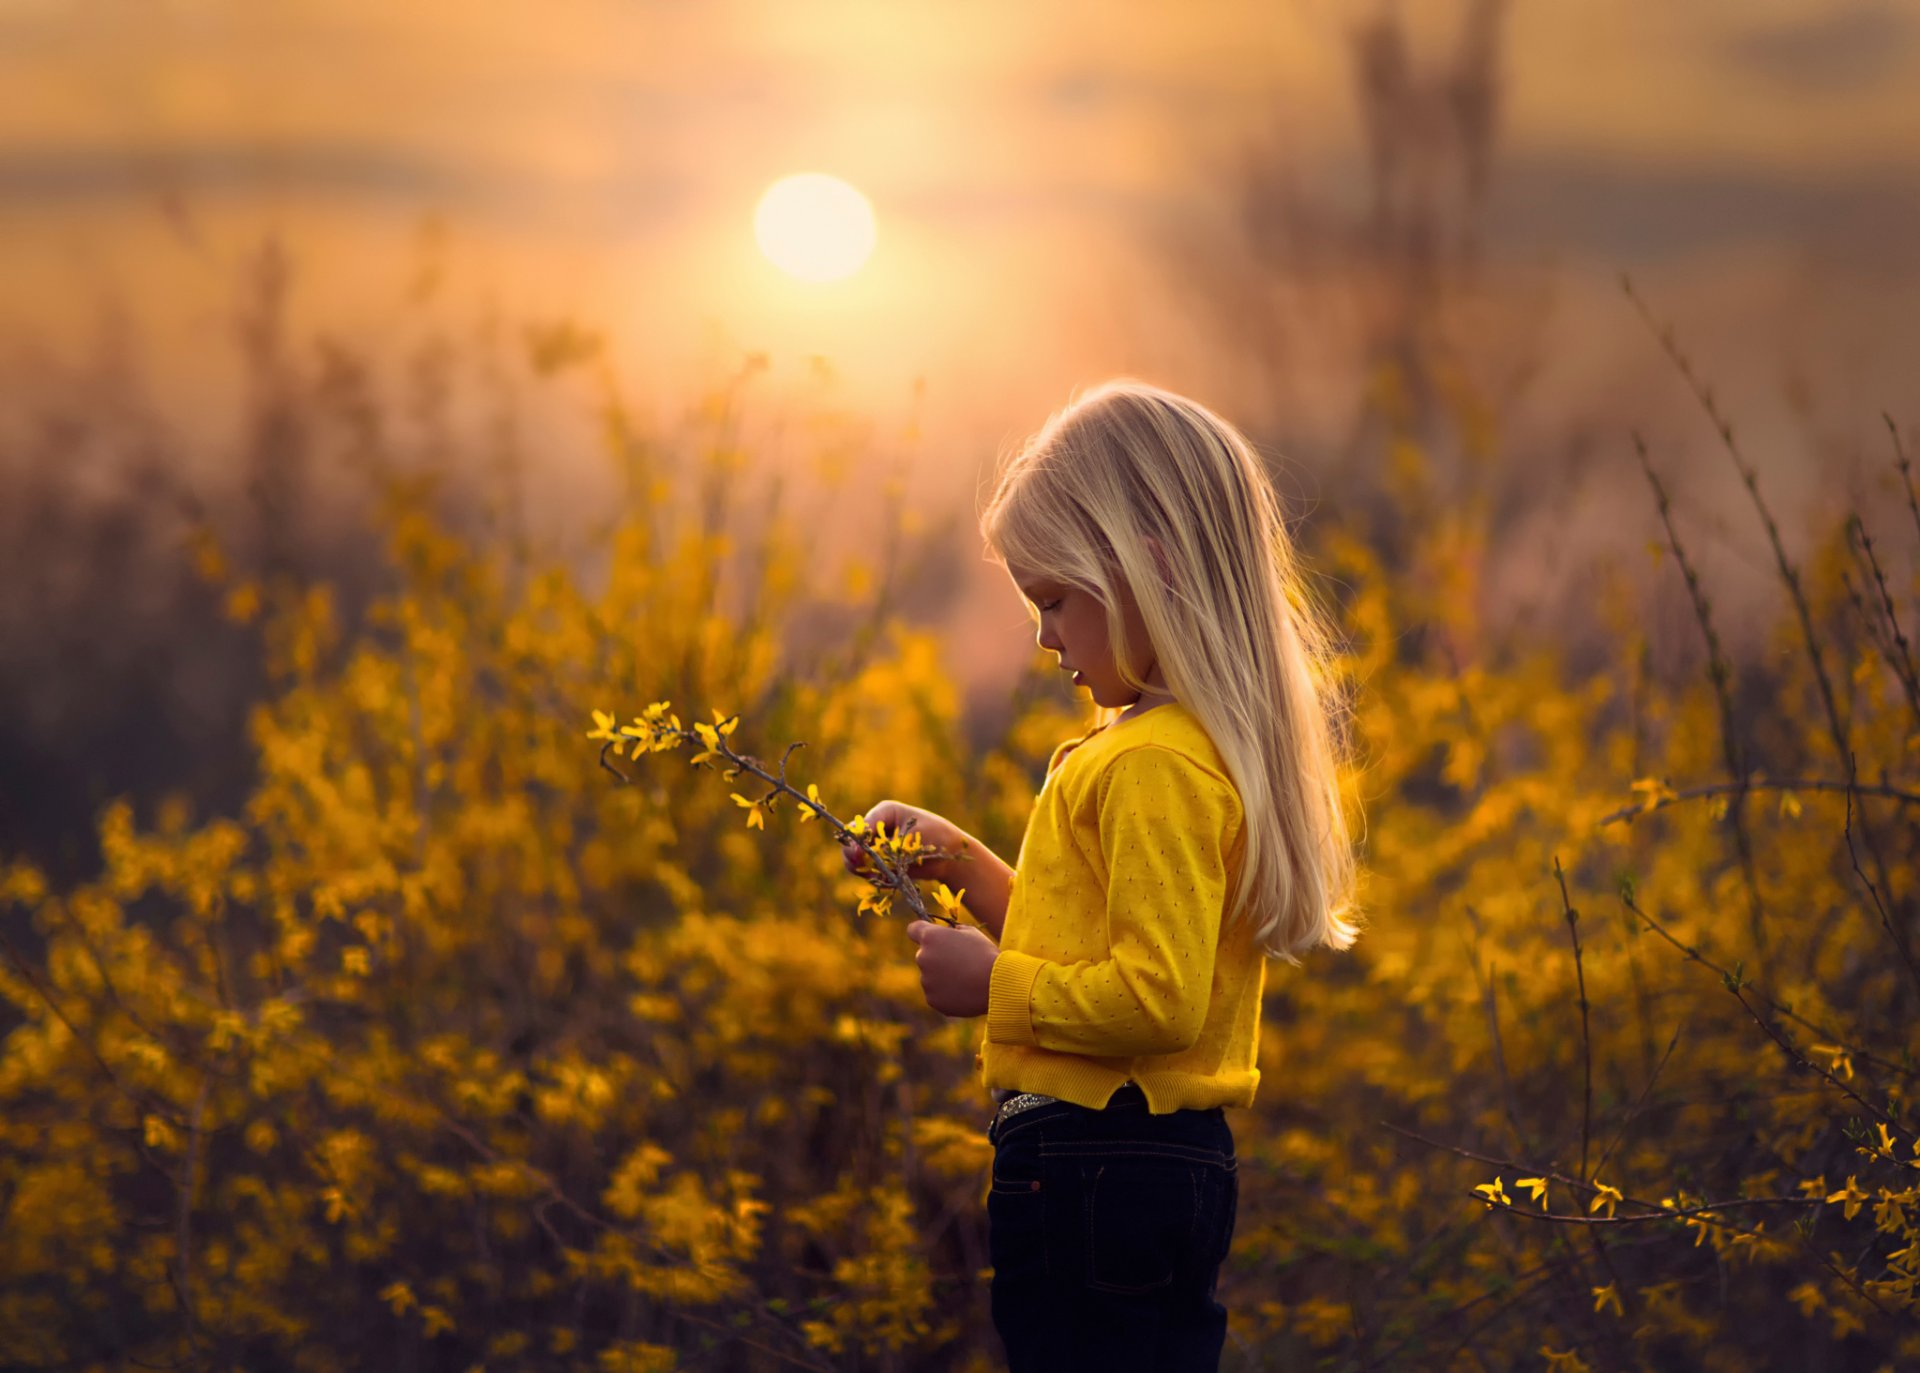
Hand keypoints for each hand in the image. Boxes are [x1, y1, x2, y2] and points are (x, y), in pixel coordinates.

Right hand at [840, 800, 966, 879]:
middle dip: (852, 854)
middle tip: (858, 866)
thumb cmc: (937, 836)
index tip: (860, 854)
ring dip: (860, 868)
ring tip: (874, 876)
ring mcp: (876, 846)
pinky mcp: (880, 862)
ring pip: (855, 858)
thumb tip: (869, 857)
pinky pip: (866, 871)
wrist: (951, 855)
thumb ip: (891, 847)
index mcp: (885, 813)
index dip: (856, 840)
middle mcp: (876, 828)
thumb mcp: (914, 838)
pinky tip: (883, 879)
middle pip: (851, 840)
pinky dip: (871, 877)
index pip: (861, 825)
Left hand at [905, 920, 997, 1017]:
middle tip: (960, 962)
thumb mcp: (972, 933)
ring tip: (966, 979)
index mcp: (931, 937)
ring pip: (930, 976)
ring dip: (942, 976)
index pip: (913, 929)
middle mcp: (923, 957)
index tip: (931, 936)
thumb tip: (950, 933)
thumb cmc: (985, 954)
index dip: (921, 932)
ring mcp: (926, 980)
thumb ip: (955, 931)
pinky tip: (964, 991)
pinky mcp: (932, 999)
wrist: (995, 984)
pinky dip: (946, 993)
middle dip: (937, 957)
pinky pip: (936, 993)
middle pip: (924, 955)